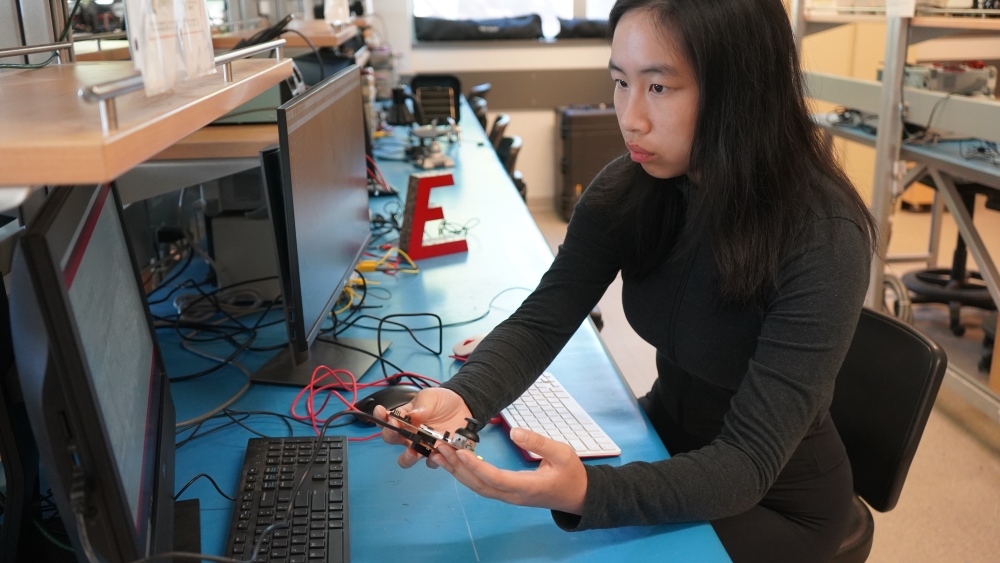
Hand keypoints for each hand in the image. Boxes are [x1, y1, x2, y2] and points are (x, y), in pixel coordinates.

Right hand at [373, 387, 472, 468]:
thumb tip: (411, 415)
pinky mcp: (437, 454)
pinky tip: (438, 453)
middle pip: (392, 440)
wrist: (462, 406)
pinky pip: (431, 462)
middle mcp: (409, 434)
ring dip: (407, 457)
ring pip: (407, 459)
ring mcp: (422, 446)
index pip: (386, 420)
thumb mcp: (430, 397)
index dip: (380, 418)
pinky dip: (433, 461)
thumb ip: (421, 406)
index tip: (382, 412)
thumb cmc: (441, 401)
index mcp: (404, 419)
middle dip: (391, 435)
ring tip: (413, 452)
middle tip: (396, 430)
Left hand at [430, 427, 587, 514]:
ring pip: (477, 488)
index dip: (476, 466)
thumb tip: (515, 432)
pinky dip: (466, 474)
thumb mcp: (563, 453)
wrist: (577, 495)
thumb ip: (539, 442)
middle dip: (458, 467)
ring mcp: (508, 497)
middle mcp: (513, 496)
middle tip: (440, 448)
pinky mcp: (506, 493)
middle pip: (479, 485)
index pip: (495, 478)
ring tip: (440, 454)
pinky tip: (455, 462)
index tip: (460, 451)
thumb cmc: (571, 474)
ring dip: (458, 471)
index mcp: (527, 487)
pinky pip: (482, 486)